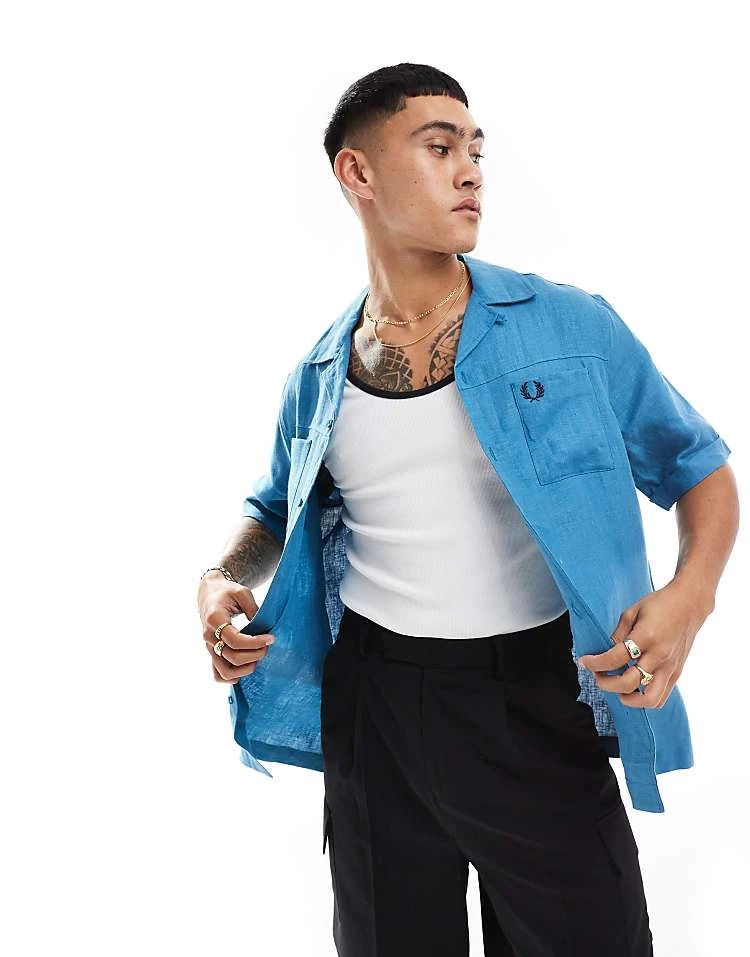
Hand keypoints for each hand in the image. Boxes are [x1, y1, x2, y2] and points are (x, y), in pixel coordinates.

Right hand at [197, 572, 275, 683]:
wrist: (209, 594)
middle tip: (268, 645)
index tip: (271, 638)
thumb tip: (263, 627)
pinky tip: (246, 667)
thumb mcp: (242, 592)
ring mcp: (210, 647)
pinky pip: (218, 675)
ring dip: (245, 669)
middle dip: (255, 654)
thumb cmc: (227, 591)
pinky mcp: (212, 653)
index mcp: (214, 619)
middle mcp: (209, 637)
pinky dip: (232, 677)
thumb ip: (252, 608)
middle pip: (233, 657)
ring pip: (225, 672)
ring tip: (258, 656)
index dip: (255, 642)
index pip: (235, 640)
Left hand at [575, 580, 712, 708]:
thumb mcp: (632, 612)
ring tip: (617, 688)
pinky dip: (644, 698)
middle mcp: (659, 655)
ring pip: (649, 699)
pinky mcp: (676, 672)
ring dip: (628, 698)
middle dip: (606, 683)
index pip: (615, 659)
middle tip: (598, 676)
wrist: (689, 604)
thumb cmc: (659, 604)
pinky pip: (661, 697)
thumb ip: (619, 633)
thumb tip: (607, 652)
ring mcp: (670, 667)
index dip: (595, 663)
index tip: (584, 662)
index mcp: (645, 637)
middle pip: (628, 683)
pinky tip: (633, 689)